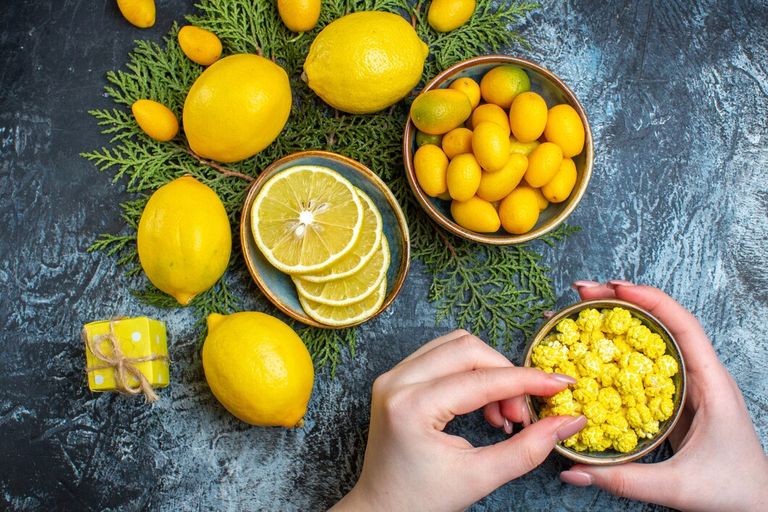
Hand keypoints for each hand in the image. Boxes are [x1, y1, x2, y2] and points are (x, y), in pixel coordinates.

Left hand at [332, 330, 586, 510]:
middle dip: (506, 375)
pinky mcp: (395, 378)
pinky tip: (483, 405)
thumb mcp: (479, 478)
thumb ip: (527, 449)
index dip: (527, 380)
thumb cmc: (422, 500)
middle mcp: (396, 382)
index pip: (481, 379)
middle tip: (522, 415)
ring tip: (502, 413)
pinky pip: (441, 355)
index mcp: (411, 407)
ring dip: (489, 371)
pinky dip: (470, 372)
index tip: (562, 385)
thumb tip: (569, 421)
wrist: (380, 509)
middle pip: (468, 349)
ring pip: (455, 345)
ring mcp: (392, 376)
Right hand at [561, 281, 767, 510]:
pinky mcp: (679, 394)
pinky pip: (650, 358)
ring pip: (657, 336)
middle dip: (625, 300)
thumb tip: (572, 471)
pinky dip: (624, 342)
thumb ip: (624, 479)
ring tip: (586, 307)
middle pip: (665, 321)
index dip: (649, 301)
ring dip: (623, 316)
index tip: (614, 288)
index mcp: (712, 384)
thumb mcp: (676, 487)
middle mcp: (702, 375)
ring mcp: (691, 382)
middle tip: (584, 292)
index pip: (683, 326)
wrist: (759, 504)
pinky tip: (599, 341)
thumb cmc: (731, 491)